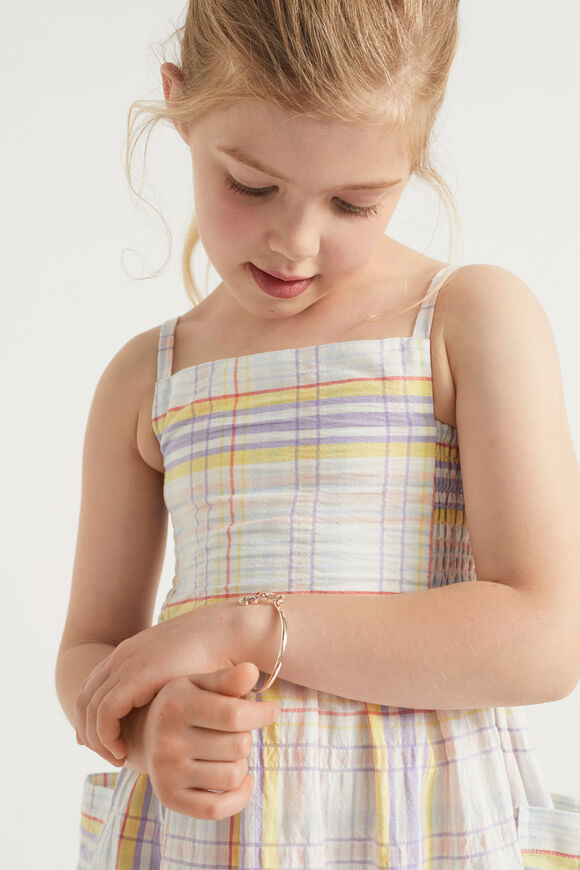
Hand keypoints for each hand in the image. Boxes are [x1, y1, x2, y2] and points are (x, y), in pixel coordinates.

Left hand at [75, 599, 242, 762]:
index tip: (107, 743)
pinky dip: (106, 736)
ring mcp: (125, 664)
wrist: (227, 631)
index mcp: (129, 654)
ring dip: (97, 739)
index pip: (93, 690)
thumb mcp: (179, 674)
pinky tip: (122, 750)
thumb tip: (164, 713)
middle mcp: (121, 657)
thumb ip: (163, 690)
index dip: (93, 720)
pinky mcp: (135, 676)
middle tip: (109, 755)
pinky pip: (105, 713)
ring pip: (89, 709)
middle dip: (90, 732)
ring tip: (117, 757)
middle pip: (84, 701)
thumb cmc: (213, 654)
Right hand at [134, 662, 279, 819]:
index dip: (262, 714)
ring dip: (242, 764)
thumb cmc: (185, 703)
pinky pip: (217, 809)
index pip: (234, 715)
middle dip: (246, 737)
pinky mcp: (169, 798)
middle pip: (239, 746)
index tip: (272, 711)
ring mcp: (166, 772)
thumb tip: (251, 671)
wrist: (144, 734)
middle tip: (236, 731)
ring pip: (233, 776)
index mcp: (177, 705)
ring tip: (230, 752)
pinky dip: (239, 797)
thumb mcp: (201, 683)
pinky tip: (241, 780)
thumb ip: (228, 678)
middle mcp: (167, 740)